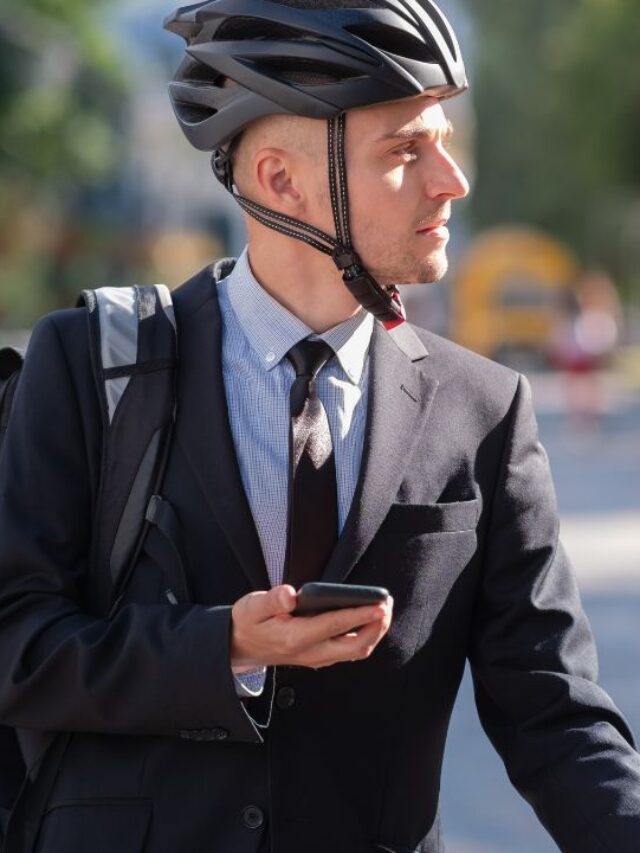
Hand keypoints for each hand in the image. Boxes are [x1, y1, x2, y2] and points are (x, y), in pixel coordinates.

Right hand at [230, 584, 392, 669]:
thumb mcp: (252, 607)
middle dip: (376, 626)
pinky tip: (369, 620)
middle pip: (355, 646)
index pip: (334, 625)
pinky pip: (350, 651)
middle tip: (386, 604)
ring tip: (383, 610)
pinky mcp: (320, 657)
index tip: (379, 604)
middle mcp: (310, 652)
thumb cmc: (248, 623)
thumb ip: (271, 600)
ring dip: (374, 632)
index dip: (359, 614)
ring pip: (356, 651)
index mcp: (295, 637)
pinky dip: (365, 636)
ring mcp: (317, 658)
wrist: (239, 647)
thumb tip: (290, 594)